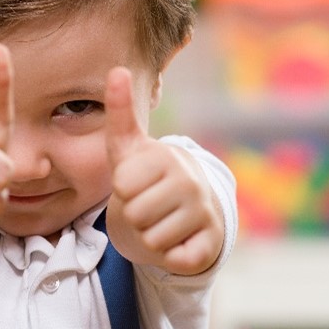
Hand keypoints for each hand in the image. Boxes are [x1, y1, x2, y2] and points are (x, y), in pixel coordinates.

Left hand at [104, 66, 224, 275]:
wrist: (189, 210)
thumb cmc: (149, 177)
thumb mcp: (129, 148)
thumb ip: (120, 112)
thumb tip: (117, 69)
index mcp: (168, 156)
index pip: (122, 185)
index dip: (123, 190)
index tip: (137, 184)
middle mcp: (191, 182)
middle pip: (134, 214)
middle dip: (134, 216)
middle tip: (149, 206)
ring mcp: (205, 213)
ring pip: (151, 239)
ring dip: (150, 237)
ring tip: (162, 222)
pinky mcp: (211, 244)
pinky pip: (174, 259)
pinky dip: (170, 256)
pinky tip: (178, 240)